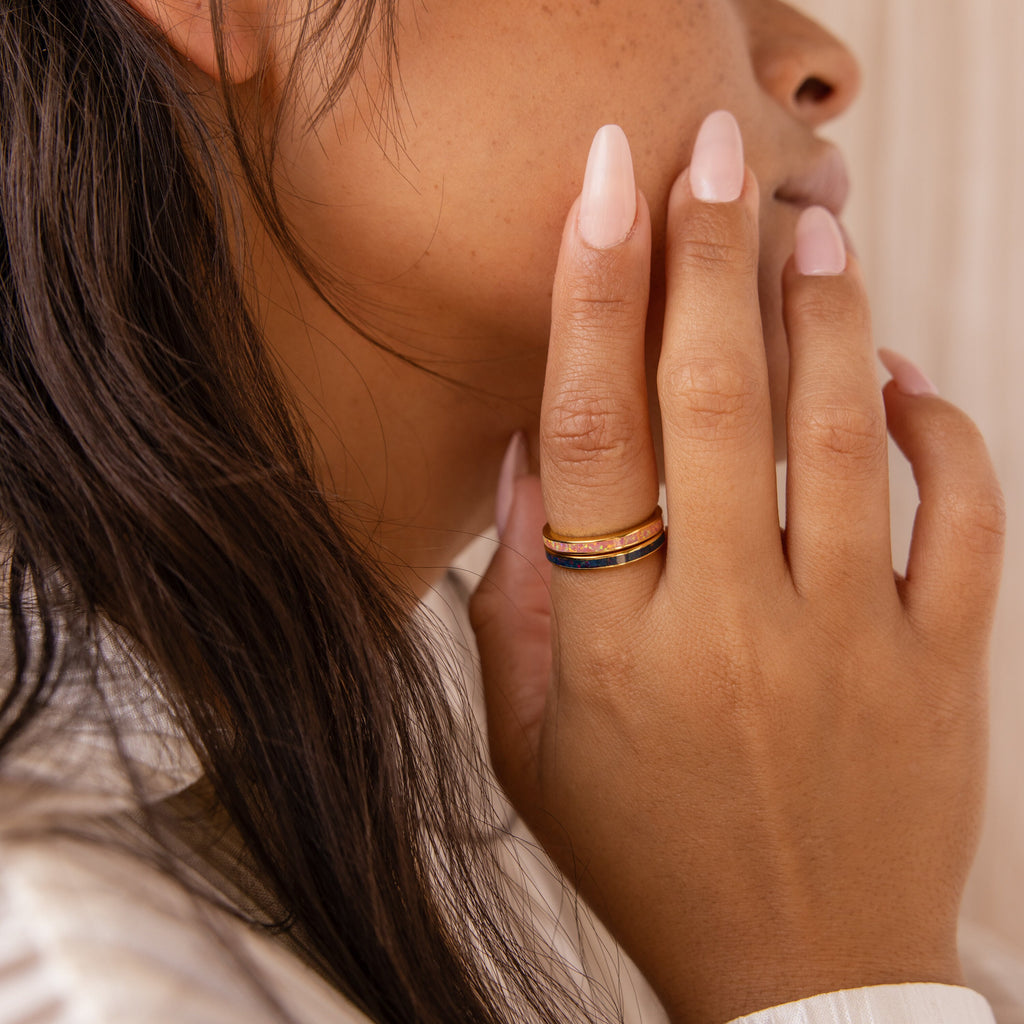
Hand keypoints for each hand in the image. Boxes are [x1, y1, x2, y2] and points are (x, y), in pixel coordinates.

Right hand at [470, 114, 1004, 1023]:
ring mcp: (854, 641)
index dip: (590, 298)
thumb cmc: (648, 861)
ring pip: (849, 435)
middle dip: (710, 257)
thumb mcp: (532, 750)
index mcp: (618, 647)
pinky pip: (965, 515)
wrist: (799, 979)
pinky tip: (903, 374)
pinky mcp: (945, 667)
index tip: (600, 194)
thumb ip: (515, 603)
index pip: (592, 434)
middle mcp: (735, 625)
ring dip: (827, 315)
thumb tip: (527, 457)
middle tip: (713, 153)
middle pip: (717, 402)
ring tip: (811, 226)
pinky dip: (943, 426)